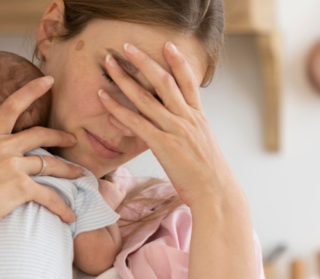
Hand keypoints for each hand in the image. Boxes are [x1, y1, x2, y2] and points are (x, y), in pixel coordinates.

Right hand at [0, 76, 86, 231]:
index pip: (12, 105)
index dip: (32, 90)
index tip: (49, 80)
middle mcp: (4, 147)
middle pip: (41, 135)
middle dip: (60, 136)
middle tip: (73, 139)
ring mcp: (14, 166)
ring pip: (50, 164)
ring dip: (68, 170)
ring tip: (80, 174)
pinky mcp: (22, 187)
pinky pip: (49, 196)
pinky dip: (62, 206)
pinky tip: (70, 215)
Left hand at [97, 42, 242, 209]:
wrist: (216, 193)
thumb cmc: (208, 174)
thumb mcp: (202, 145)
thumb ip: (188, 130)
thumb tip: (177, 125)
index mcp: (198, 117)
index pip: (188, 82)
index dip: (178, 61)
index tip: (167, 44)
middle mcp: (187, 119)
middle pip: (163, 82)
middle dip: (144, 61)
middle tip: (127, 46)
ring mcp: (175, 130)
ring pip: (146, 98)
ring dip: (125, 78)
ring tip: (109, 63)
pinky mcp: (163, 145)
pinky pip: (136, 122)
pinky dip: (118, 108)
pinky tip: (104, 97)